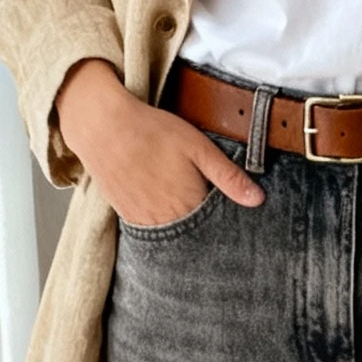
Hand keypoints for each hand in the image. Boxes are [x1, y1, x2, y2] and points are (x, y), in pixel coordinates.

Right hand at [55, 59, 264, 226]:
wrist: (103, 127)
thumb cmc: (153, 131)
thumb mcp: (199, 148)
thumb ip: (228, 176)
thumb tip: (257, 200)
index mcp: (190, 205)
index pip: (216, 227)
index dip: (224, 221)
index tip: (229, 216)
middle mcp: (168, 220)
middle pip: (195, 234)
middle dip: (204, 228)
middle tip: (202, 207)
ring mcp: (145, 221)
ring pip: (173, 234)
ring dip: (182, 227)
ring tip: (182, 205)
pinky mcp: (127, 216)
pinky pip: (151, 230)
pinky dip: (161, 223)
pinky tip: (163, 205)